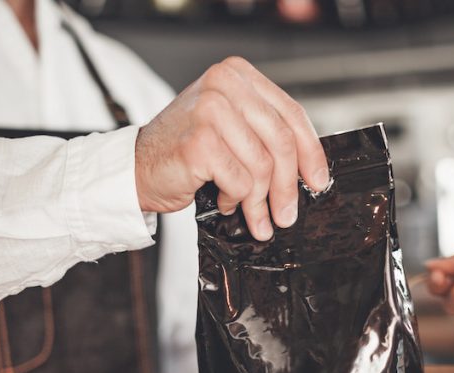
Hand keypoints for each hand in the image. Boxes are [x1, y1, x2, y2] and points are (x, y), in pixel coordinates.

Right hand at [135, 56, 328, 240]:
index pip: (291, 113)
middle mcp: (224, 85)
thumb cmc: (183, 150)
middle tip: (287, 214)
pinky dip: (235, 200)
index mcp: (237, 75)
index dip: (311, 152)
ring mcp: (210, 111)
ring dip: (259, 202)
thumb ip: (264, 135)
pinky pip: (239, 182)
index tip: (318, 180)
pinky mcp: (200, 143)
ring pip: (262, 166)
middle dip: (288, 186)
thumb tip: (306, 168)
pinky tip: (223, 201)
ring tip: (252, 215)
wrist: (135, 167)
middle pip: (282, 141)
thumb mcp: (230, 128)